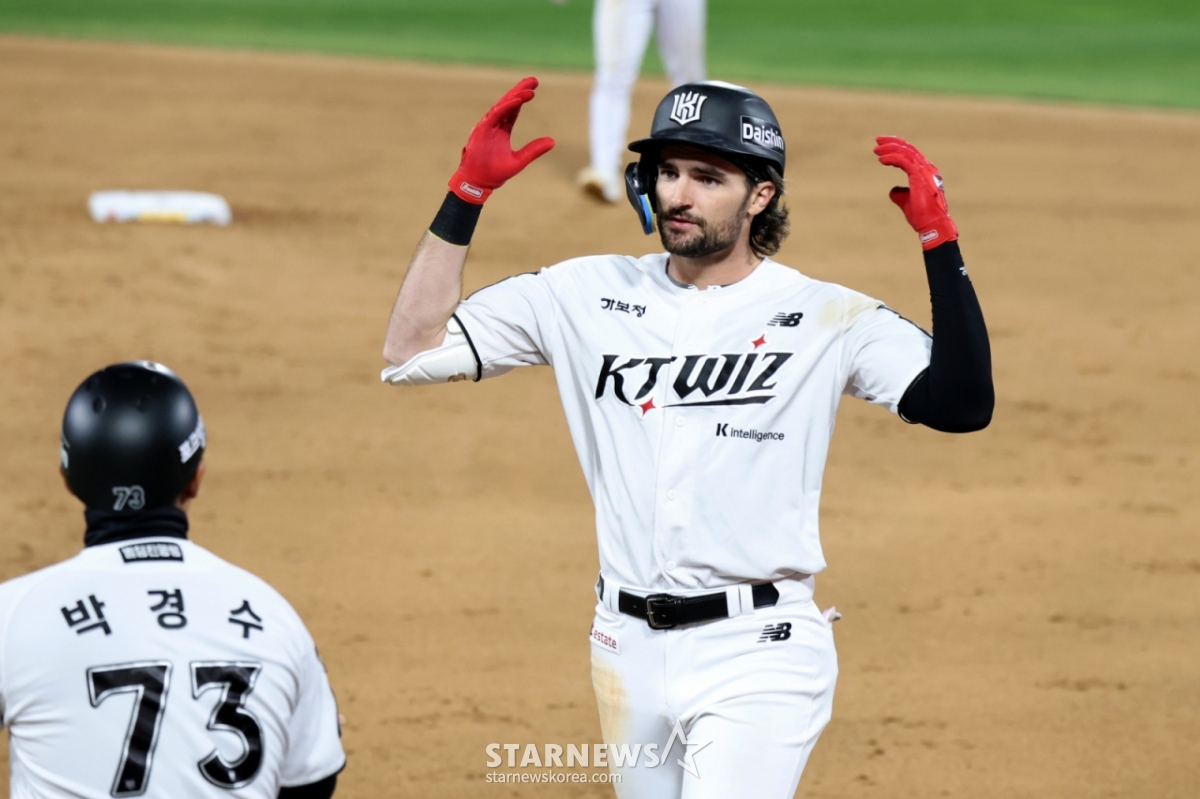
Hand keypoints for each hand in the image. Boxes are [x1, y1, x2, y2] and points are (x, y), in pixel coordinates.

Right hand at [449, 77, 555, 203]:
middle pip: (508, 103)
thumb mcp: (519, 160)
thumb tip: (553, 141)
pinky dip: (505, 107)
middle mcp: (494, 125)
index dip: (523, 98)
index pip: (514, 109)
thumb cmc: (495, 173)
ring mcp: (487, 127)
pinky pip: (494, 115)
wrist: (479, 184)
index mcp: (502, 130)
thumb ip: (534, 150)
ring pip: (502, 106)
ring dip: (515, 96)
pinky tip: (516, 100)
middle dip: (520, 90)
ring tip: (528, 89)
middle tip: (534, 80)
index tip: (534, 87)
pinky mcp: (481, 131)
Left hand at [874, 136, 957, 249]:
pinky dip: (892, 158)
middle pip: (908, 149)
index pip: (911, 154)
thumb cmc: (921, 216)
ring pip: (906, 153)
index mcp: (925, 173)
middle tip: (877, 140)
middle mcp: (927, 169)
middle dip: (892, 143)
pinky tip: (882, 160)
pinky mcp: (919, 177)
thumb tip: (893, 190)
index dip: (897, 148)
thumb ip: (900, 194)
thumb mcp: (906, 202)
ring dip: (890, 149)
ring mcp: (924, 172)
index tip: (882, 147)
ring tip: (876, 149)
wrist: (931, 225)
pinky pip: (904, 161)